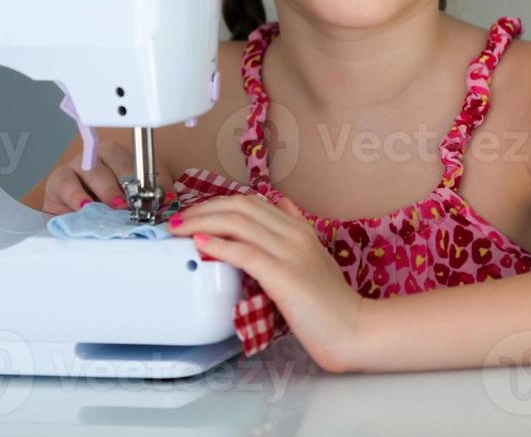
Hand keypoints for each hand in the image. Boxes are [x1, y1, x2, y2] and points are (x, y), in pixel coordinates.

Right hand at [37, 137, 174, 214]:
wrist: (69, 219)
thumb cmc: (101, 208)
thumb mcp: (129, 205)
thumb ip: (149, 201)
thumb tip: (169, 204)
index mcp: (125, 158)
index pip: (146, 164)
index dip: (157, 181)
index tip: (166, 199)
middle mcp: (102, 155)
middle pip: (120, 161)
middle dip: (132, 183)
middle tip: (139, 202)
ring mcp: (80, 164)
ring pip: (96, 170)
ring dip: (108, 189)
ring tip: (117, 205)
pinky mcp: (59, 178)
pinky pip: (67, 182)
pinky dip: (77, 195)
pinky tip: (86, 206)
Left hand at [168, 192, 368, 372]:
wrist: (352, 327)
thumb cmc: (330, 302)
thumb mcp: (314, 255)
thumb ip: (295, 230)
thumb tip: (281, 205)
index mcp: (298, 228)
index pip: (250, 202)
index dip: (216, 203)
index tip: (194, 213)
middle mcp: (293, 233)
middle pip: (239, 206)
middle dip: (203, 208)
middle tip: (178, 220)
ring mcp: (289, 252)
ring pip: (238, 222)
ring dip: (202, 222)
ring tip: (179, 229)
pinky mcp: (283, 275)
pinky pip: (244, 252)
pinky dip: (218, 245)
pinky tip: (200, 243)